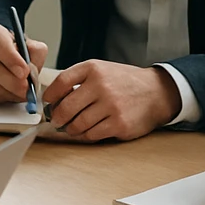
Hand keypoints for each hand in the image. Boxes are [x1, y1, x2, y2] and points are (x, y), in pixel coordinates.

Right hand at [0, 22, 47, 101]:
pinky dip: (0, 97)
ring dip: (9, 92)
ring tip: (20, 92)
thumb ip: (35, 54)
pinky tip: (8, 92)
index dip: (12, 60)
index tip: (24, 72)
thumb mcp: (29, 46)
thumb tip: (31, 71)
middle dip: (14, 83)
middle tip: (27, 89)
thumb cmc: (15, 51)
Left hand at [41, 61, 180, 140]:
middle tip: (57, 120)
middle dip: (57, 118)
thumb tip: (52, 100)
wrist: (156, 92)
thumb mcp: (101, 70)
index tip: (48, 103)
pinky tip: (88, 131)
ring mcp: (111, 106)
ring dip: (71, 129)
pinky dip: (86, 135)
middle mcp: (101, 85)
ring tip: (72, 127)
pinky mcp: (119, 124)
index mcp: (93, 69)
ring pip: (77, 124)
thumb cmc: (123, 82)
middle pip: (66, 107)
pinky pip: (92, 135)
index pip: (61, 82)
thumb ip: (77, 80)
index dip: (50, 96)